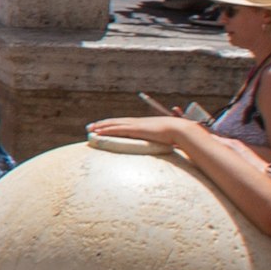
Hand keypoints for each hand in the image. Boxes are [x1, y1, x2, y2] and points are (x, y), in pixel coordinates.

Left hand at [85, 112, 202, 153]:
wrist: (180, 130)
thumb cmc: (175, 135)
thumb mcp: (163, 139)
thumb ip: (158, 142)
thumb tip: (161, 147)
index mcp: (142, 124)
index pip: (123, 123)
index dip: (111, 124)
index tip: (102, 126)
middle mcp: (136, 122)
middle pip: (115, 122)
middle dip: (101, 124)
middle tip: (90, 127)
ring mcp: (135, 125)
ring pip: (113, 125)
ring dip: (100, 127)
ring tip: (90, 129)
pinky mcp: (135, 129)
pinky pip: (117, 129)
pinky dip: (106, 130)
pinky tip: (98, 132)